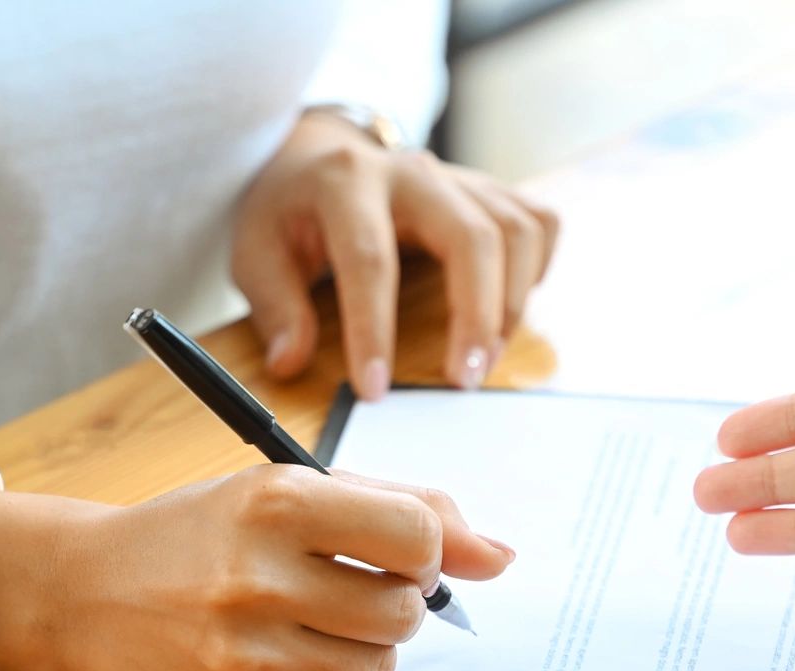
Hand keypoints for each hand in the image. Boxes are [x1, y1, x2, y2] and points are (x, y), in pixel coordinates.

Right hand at [0, 470, 513, 670]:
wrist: (86, 591)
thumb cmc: (204, 534)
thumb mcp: (291, 491)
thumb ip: (402, 510)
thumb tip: (500, 558)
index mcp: (278, 501)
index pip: (416, 534)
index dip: (423, 549)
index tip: (396, 552)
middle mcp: (258, 575)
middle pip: (405, 612)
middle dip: (391, 603)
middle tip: (341, 588)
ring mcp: (245, 650)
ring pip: (378, 667)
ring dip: (360, 648)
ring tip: (305, 622)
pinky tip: (272, 657)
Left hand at [232, 111, 559, 399]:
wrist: (319, 155)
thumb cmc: (290, 211)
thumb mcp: (256, 250)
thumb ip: (274, 305)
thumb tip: (290, 362)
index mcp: (346, 181)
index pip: (370, 258)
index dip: (374, 329)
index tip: (374, 390)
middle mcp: (412, 172)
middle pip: (471, 237)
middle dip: (476, 316)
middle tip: (464, 381)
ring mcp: (458, 178)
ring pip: (516, 230)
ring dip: (512, 303)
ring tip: (484, 359)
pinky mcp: (488, 192)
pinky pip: (538, 222)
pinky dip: (537, 269)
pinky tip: (511, 308)